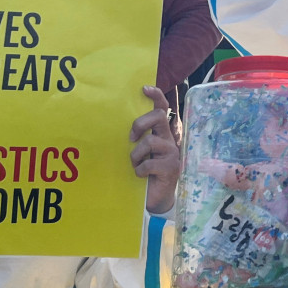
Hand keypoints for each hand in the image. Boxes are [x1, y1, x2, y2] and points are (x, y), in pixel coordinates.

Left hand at [130, 86, 180, 214]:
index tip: (144, 88)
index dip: (156, 96)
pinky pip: (149, 163)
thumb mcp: (138, 153)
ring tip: (135, 165)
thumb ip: (136, 140)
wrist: (155, 198)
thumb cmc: (144, 173)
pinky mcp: (170, 168)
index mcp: (160, 133)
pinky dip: (139, 171)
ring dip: (136, 155)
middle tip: (131, 137)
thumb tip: (117, 126)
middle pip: (158, 117)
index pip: (162, 108)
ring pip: (150, 141)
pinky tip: (141, 176)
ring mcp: (171, 153)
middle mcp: (168, 139)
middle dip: (140, 123)